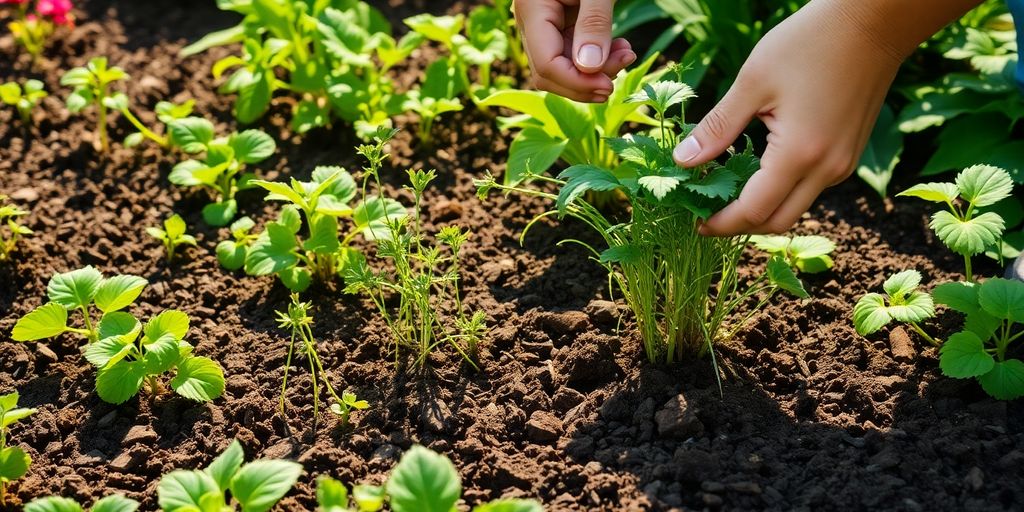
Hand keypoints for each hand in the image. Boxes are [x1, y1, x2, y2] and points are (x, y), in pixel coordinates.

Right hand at [514, 0, 637, 101]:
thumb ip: (594, 23)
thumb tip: (590, 69)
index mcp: (532, 9)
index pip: (546, 65)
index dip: (576, 83)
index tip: (609, 85)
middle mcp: (532, 21)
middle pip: (549, 73)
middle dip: (585, 81)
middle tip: (623, 68)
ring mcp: (545, 23)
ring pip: (562, 67)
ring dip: (594, 71)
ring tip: (626, 53)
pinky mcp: (560, 22)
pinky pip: (573, 52)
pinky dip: (596, 57)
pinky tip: (619, 47)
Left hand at [673, 1, 909, 235]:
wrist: (872, 22)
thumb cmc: (810, 42)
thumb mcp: (753, 82)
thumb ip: (717, 127)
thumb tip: (682, 161)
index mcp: (800, 154)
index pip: (754, 211)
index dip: (721, 223)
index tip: (695, 222)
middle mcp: (827, 169)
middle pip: (778, 222)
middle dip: (740, 226)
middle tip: (707, 216)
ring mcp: (843, 164)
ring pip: (796, 207)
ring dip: (761, 208)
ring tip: (726, 193)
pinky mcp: (849, 155)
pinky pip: (810, 188)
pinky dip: (781, 190)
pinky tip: (756, 172)